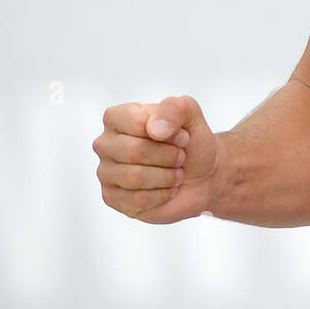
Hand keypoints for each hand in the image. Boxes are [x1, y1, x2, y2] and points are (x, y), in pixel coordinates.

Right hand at [93, 94, 219, 223]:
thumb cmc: (192, 143)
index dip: (170, 133)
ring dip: (167, 177)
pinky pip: (138, 200)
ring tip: (176, 173)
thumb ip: (174, 108)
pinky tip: (167, 189)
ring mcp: (106, 172)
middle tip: (181, 157)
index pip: (138, 123)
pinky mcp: (112, 198)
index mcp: (117, 117)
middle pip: (134, 151)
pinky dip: (163, 195)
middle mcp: (105, 143)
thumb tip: (155, 129)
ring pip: (135, 178)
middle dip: (169, 156)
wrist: (203, 175)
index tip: (183, 137)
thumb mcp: (191, 115)